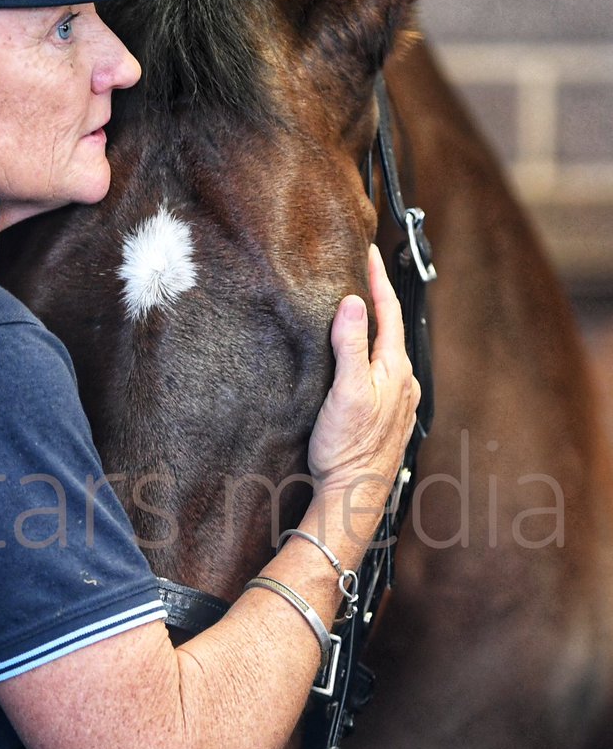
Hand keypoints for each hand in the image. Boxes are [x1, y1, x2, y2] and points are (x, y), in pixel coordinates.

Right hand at [307, 245, 419, 520]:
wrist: (354, 495)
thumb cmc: (348, 449)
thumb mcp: (346, 390)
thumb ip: (351, 345)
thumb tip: (354, 303)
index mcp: (395, 370)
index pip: (389, 312)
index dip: (378, 280)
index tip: (369, 252)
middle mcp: (403, 383)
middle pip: (392, 329)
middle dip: (378, 299)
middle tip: (363, 272)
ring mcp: (397, 401)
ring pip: (387, 351)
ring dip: (375, 327)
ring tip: (359, 309)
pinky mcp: (385, 417)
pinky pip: (381, 372)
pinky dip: (370, 354)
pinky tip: (359, 360)